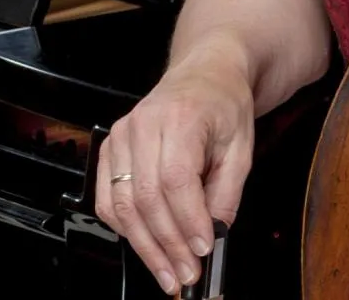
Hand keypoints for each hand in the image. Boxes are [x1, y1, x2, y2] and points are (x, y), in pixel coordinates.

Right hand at [95, 42, 254, 293]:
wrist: (204, 74)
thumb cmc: (224, 107)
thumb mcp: (241, 148)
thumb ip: (226, 194)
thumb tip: (211, 236)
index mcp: (181, 118)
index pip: (176, 179)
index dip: (187, 221)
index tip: (202, 250)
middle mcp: (143, 125)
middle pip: (145, 196)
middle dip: (167, 244)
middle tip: (186, 274)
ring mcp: (121, 136)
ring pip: (122, 203)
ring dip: (145, 246)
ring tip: (168, 273)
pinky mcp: (110, 148)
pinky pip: (106, 198)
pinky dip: (124, 228)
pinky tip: (146, 244)